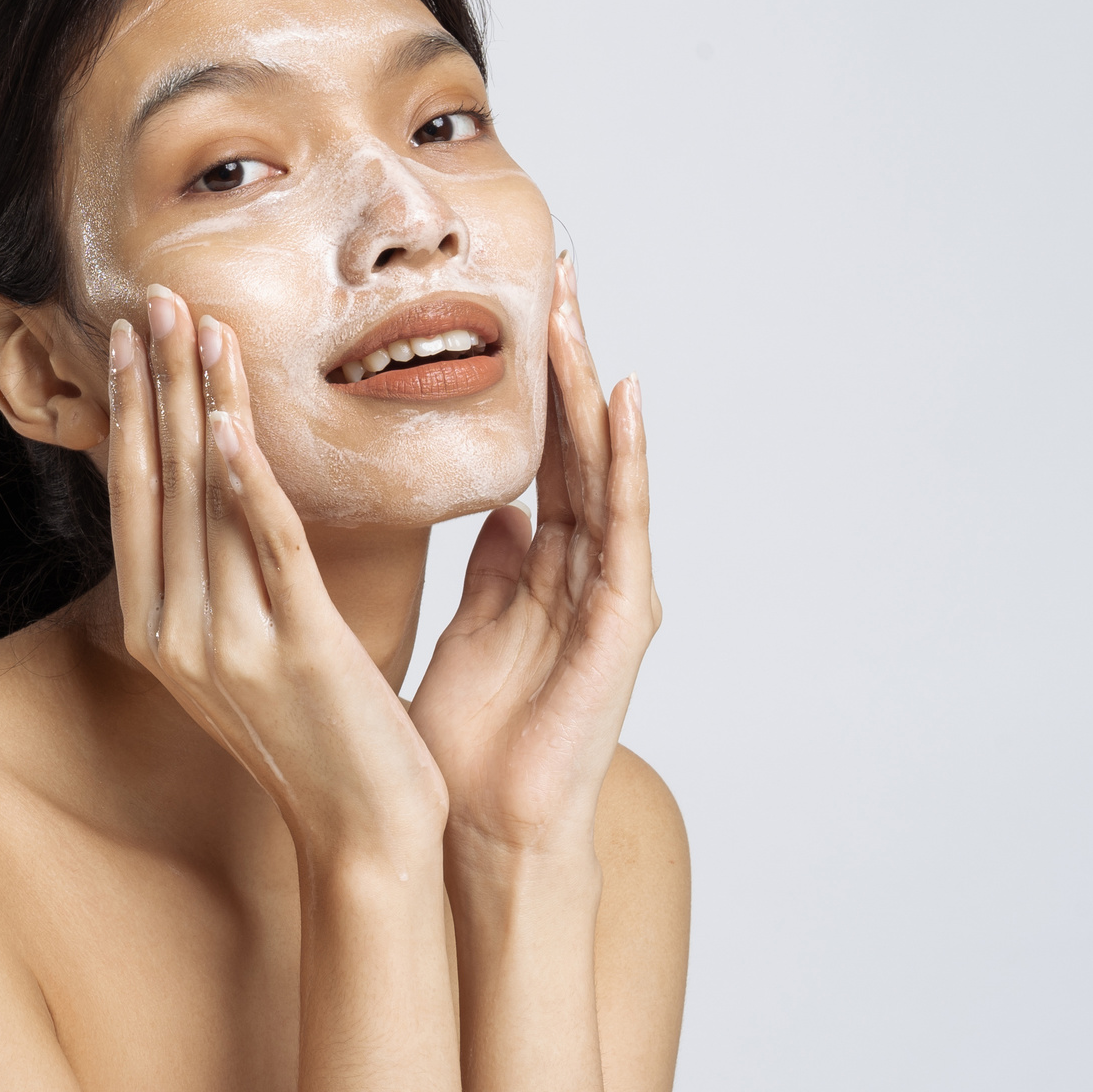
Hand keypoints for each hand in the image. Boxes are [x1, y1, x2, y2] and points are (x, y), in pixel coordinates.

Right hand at [109, 285, 448, 865]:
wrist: (363, 837)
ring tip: (196, 325)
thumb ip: (224, 582)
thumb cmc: (320, 741)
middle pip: (157, 485)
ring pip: (203, 500)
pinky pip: (260, 546)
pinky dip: (240, 478)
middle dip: (152, 385)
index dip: (127, 414)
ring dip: (196, 403)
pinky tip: (224, 420)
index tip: (126, 338)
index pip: (134, 501)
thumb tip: (219, 499)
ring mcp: (228, 644)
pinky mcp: (294, 648)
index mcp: (160, 634)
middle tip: (152, 299)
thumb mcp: (250, 654)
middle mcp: (176, 635)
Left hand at [408, 256, 659, 867]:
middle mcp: (588, 567)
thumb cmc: (470, 738)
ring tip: (577, 306)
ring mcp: (611, 590)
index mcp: (546, 564)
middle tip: (557, 265)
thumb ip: (492, 564)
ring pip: (601, 464)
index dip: (533, 377)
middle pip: (577, 439)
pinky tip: (617, 401)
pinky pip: (620, 523)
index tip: (519, 298)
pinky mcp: (621, 622)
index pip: (543, 448)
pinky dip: (621, 459)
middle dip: (568, 354)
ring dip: (589, 383)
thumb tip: (496, 505)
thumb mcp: (473, 625)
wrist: (482, 826)